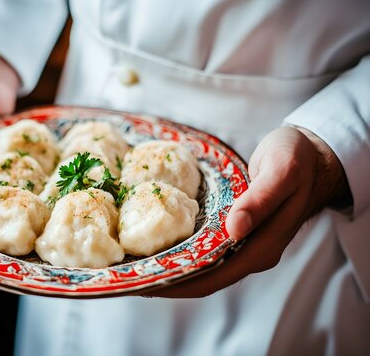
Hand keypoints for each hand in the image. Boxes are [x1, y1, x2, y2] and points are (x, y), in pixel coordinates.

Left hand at [145, 126, 349, 297]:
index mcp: (262, 247)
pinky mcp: (237, 231)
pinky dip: (181, 249)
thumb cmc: (298, 160)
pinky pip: (204, 247)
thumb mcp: (283, 172)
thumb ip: (260, 200)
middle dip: (165, 280)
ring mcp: (244, 244)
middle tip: (129, 276)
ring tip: (135, 263)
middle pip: (201, 277)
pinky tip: (159, 241)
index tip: (143, 283)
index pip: (211, 278)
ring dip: (170, 267)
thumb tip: (234, 230)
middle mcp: (250, 252)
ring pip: (201, 265)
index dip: (176, 284)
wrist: (312, 156)